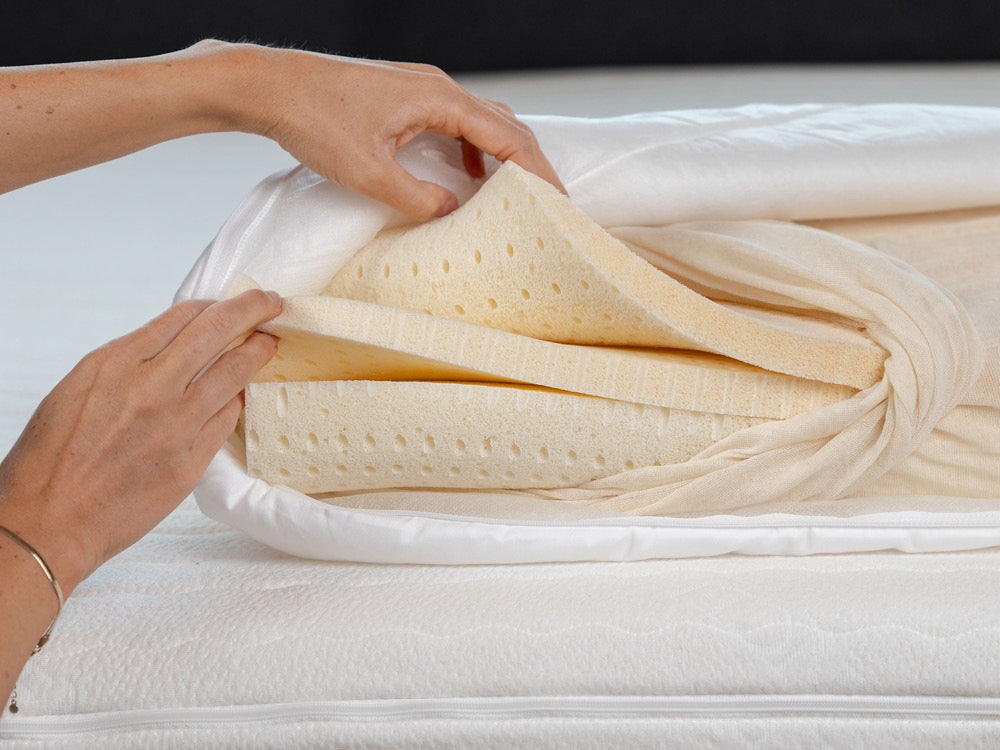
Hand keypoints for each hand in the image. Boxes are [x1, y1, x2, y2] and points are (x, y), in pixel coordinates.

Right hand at [0, 290, 280, 594]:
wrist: (49, 521)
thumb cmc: (51, 459)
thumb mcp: (77, 390)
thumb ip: (125, 366)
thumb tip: (166, 350)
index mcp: (114, 362)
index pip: (180, 318)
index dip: (212, 306)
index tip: (227, 304)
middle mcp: (149, 386)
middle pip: (216, 331)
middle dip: (250, 309)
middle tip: (271, 303)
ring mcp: (174, 424)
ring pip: (233, 372)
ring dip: (258, 352)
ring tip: (271, 342)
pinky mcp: (190, 460)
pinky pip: (227, 419)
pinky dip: (237, 400)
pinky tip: (242, 394)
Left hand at [225, 43, 565, 219]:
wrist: (270, 86)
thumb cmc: (313, 119)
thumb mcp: (367, 172)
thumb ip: (417, 196)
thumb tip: (451, 210)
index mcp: (439, 99)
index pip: (508, 138)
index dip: (539, 172)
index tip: (560, 201)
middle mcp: (437, 86)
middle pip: (504, 125)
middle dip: (530, 165)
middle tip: (549, 203)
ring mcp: (421, 87)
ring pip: (480, 122)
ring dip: (501, 157)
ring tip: (515, 195)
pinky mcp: (404, 95)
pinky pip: (454, 122)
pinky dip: (471, 150)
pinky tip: (466, 176)